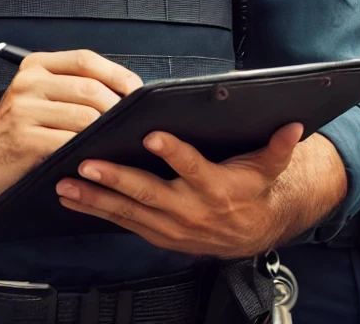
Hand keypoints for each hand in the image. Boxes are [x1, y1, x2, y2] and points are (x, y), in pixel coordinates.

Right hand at [0, 49, 142, 204]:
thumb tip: (125, 93)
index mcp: (35, 66)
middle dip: (118, 108)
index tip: (138, 92)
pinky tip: (97, 158)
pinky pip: (70, 143)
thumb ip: (71, 88)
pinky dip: (89, 151)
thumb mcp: (37, 98)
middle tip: (133, 126)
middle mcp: (28, 82)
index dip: (117, 74)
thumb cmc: (17, 132)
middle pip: (89, 88)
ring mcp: (24, 110)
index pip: (85, 59)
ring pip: (85, 117)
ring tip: (118, 143)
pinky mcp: (24, 140)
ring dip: (107, 133)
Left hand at [54, 122, 304, 258]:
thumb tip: (293, 125)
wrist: (252, 233)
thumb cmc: (253, 189)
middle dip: (116, 178)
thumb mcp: (269, 166)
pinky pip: (123, 223)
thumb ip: (278, 146)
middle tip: (88, 164)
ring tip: (66, 184)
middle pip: (149, 193)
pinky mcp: (157, 234)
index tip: (152, 135)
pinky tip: (73, 199)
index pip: (193, 167)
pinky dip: (97, 211)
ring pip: (128, 212)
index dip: (174, 153)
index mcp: (217, 188)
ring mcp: (171, 227)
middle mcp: (191, 210)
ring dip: (95, 199)